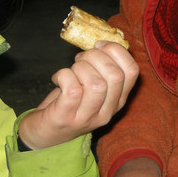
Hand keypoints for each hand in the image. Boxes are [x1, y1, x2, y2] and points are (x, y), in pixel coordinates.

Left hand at [18, 42, 138, 149]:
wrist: (45, 134)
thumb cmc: (69, 103)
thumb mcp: (91, 87)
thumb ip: (101, 69)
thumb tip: (102, 43)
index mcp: (118, 100)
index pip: (132, 71)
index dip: (116, 51)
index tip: (99, 45)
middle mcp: (107, 111)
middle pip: (115, 76)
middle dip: (95, 57)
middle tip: (80, 59)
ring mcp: (87, 117)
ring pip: (96, 84)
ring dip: (80, 67)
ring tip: (71, 70)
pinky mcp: (66, 118)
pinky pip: (72, 89)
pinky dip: (63, 75)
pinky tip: (57, 78)